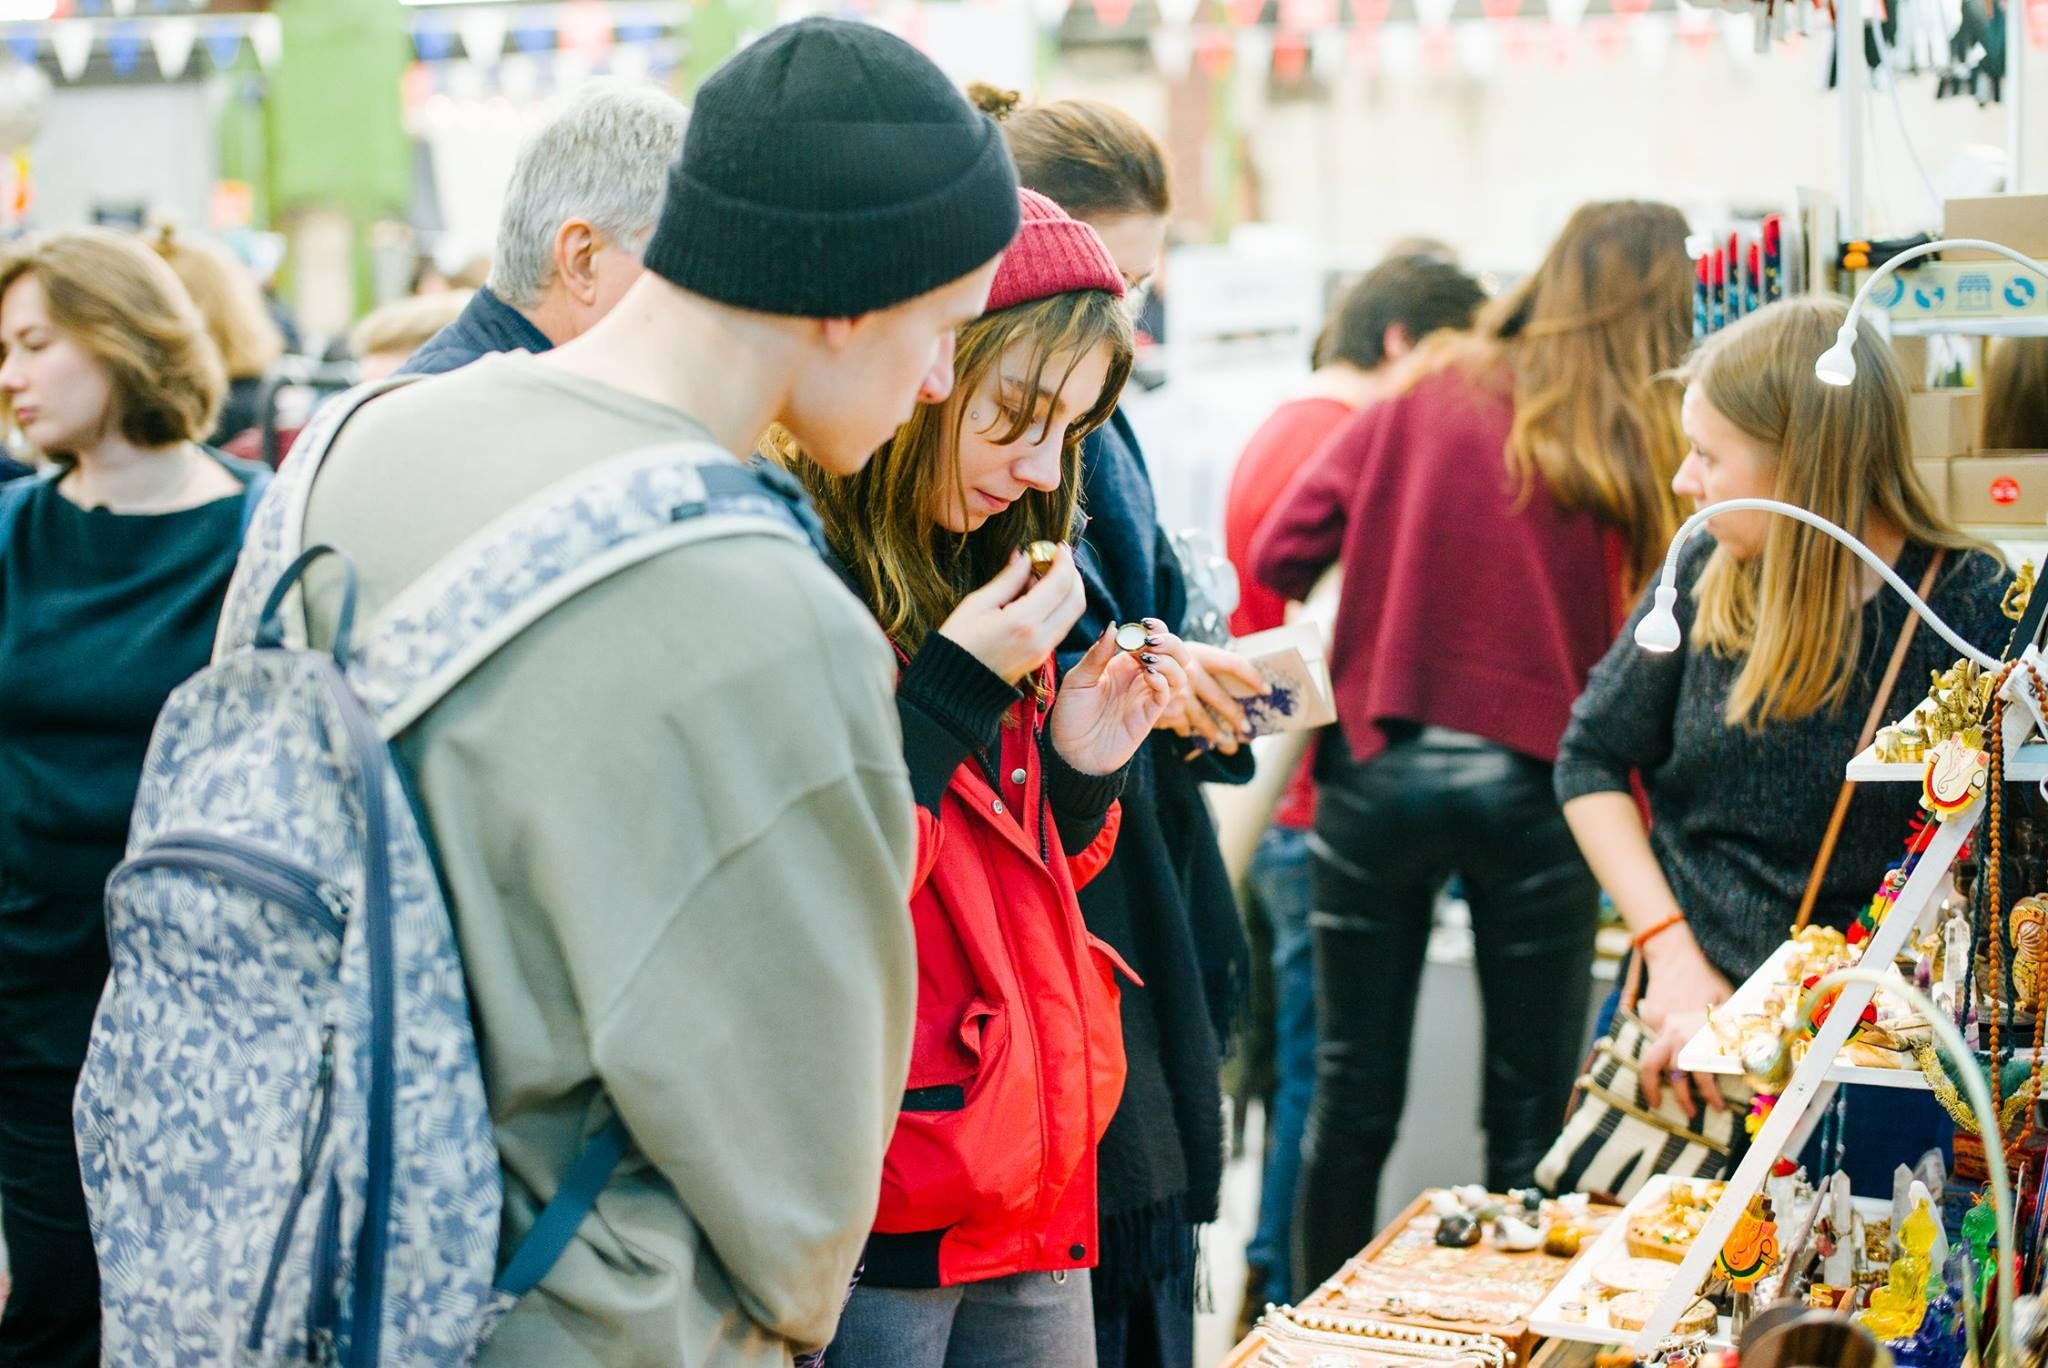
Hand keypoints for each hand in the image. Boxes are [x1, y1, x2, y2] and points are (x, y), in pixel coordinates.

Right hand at [934, 546, 1086, 685]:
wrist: (953, 688)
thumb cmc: (958, 643)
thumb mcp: (977, 604)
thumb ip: (1008, 579)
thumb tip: (1026, 557)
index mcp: (1023, 622)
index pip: (1060, 584)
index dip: (1063, 560)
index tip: (1057, 546)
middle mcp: (1040, 638)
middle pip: (1076, 599)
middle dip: (1072, 574)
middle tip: (1058, 558)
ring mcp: (1043, 651)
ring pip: (1073, 614)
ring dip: (1068, 590)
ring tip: (1045, 575)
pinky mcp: (1041, 657)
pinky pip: (1061, 626)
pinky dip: (1059, 606)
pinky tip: (1039, 596)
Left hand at [1050, 622, 1189, 775]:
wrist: (1071, 753)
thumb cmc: (1071, 716)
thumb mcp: (1078, 680)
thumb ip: (1097, 654)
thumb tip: (1114, 626)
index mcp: (1122, 663)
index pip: (1151, 638)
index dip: (1154, 628)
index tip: (1145, 624)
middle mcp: (1139, 677)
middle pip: (1174, 651)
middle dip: (1169, 641)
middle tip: (1151, 642)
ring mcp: (1147, 695)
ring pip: (1179, 671)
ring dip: (1170, 659)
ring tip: (1148, 659)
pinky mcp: (1151, 714)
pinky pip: (1169, 693)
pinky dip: (1164, 679)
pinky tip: (1149, 675)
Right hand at [1153, 640, 1268, 753]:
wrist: (1126, 658)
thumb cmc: (1157, 654)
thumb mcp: (1178, 650)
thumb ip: (1203, 661)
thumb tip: (1243, 680)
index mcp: (1198, 652)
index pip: (1233, 665)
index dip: (1252, 677)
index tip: (1267, 691)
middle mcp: (1188, 671)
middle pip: (1221, 698)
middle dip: (1236, 717)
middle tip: (1248, 732)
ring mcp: (1176, 692)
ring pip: (1204, 720)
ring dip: (1218, 736)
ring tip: (1230, 747)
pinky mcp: (1165, 710)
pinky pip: (1184, 726)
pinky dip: (1191, 733)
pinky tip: (1199, 740)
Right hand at [1636, 929, 1732, 1116]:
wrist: (1674, 956)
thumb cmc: (1707, 979)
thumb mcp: (1730, 1002)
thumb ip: (1738, 1026)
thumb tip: (1761, 1045)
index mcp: (1697, 1031)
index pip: (1702, 1071)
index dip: (1711, 1093)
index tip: (1719, 1106)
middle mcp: (1675, 1032)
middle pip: (1673, 1073)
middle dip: (1682, 1097)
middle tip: (1691, 1113)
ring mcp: (1658, 1027)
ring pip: (1650, 1063)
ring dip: (1652, 1086)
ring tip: (1656, 1102)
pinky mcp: (1648, 1021)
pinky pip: (1652, 1044)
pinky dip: (1656, 1061)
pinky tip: (1661, 1070)